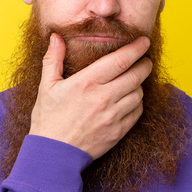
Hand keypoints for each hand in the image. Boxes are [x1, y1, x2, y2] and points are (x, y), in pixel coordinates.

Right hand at [28, 33, 152, 160]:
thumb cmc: (48, 119)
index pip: (120, 60)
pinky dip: (137, 103)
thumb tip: (56, 37)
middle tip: (145, 60)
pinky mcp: (118, 132)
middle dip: (144, 65)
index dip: (136, 49)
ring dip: (139, 84)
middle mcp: (103, 97)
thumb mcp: (46, 86)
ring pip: (138, 94)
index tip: (144, 41)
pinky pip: (136, 112)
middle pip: (136, 76)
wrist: (53, 153)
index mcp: (87, 82)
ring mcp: (113, 116)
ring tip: (134, 80)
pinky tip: (130, 100)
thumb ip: (53, 59)